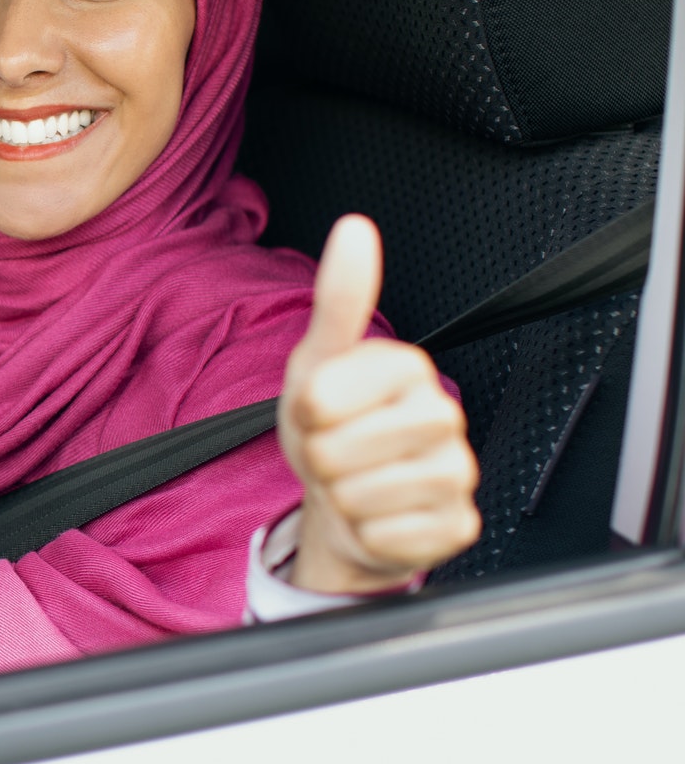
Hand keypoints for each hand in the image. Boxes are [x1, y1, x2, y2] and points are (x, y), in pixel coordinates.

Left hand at [278, 215, 481, 593]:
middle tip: (338, 453)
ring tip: (356, 483)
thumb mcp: (316, 361)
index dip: (304, 414)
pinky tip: (379, 518)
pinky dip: (366, 533)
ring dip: (341, 498)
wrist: (344, 503)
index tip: (321, 413)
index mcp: (409, 369)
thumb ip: (338, 299)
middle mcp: (445, 416)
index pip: (321, 397)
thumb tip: (356, 226)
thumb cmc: (331, 426)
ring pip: (360, 495)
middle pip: (339, 450)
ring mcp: (458, 475)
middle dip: (321, 459)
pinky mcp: (458, 527)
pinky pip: (385, 537)